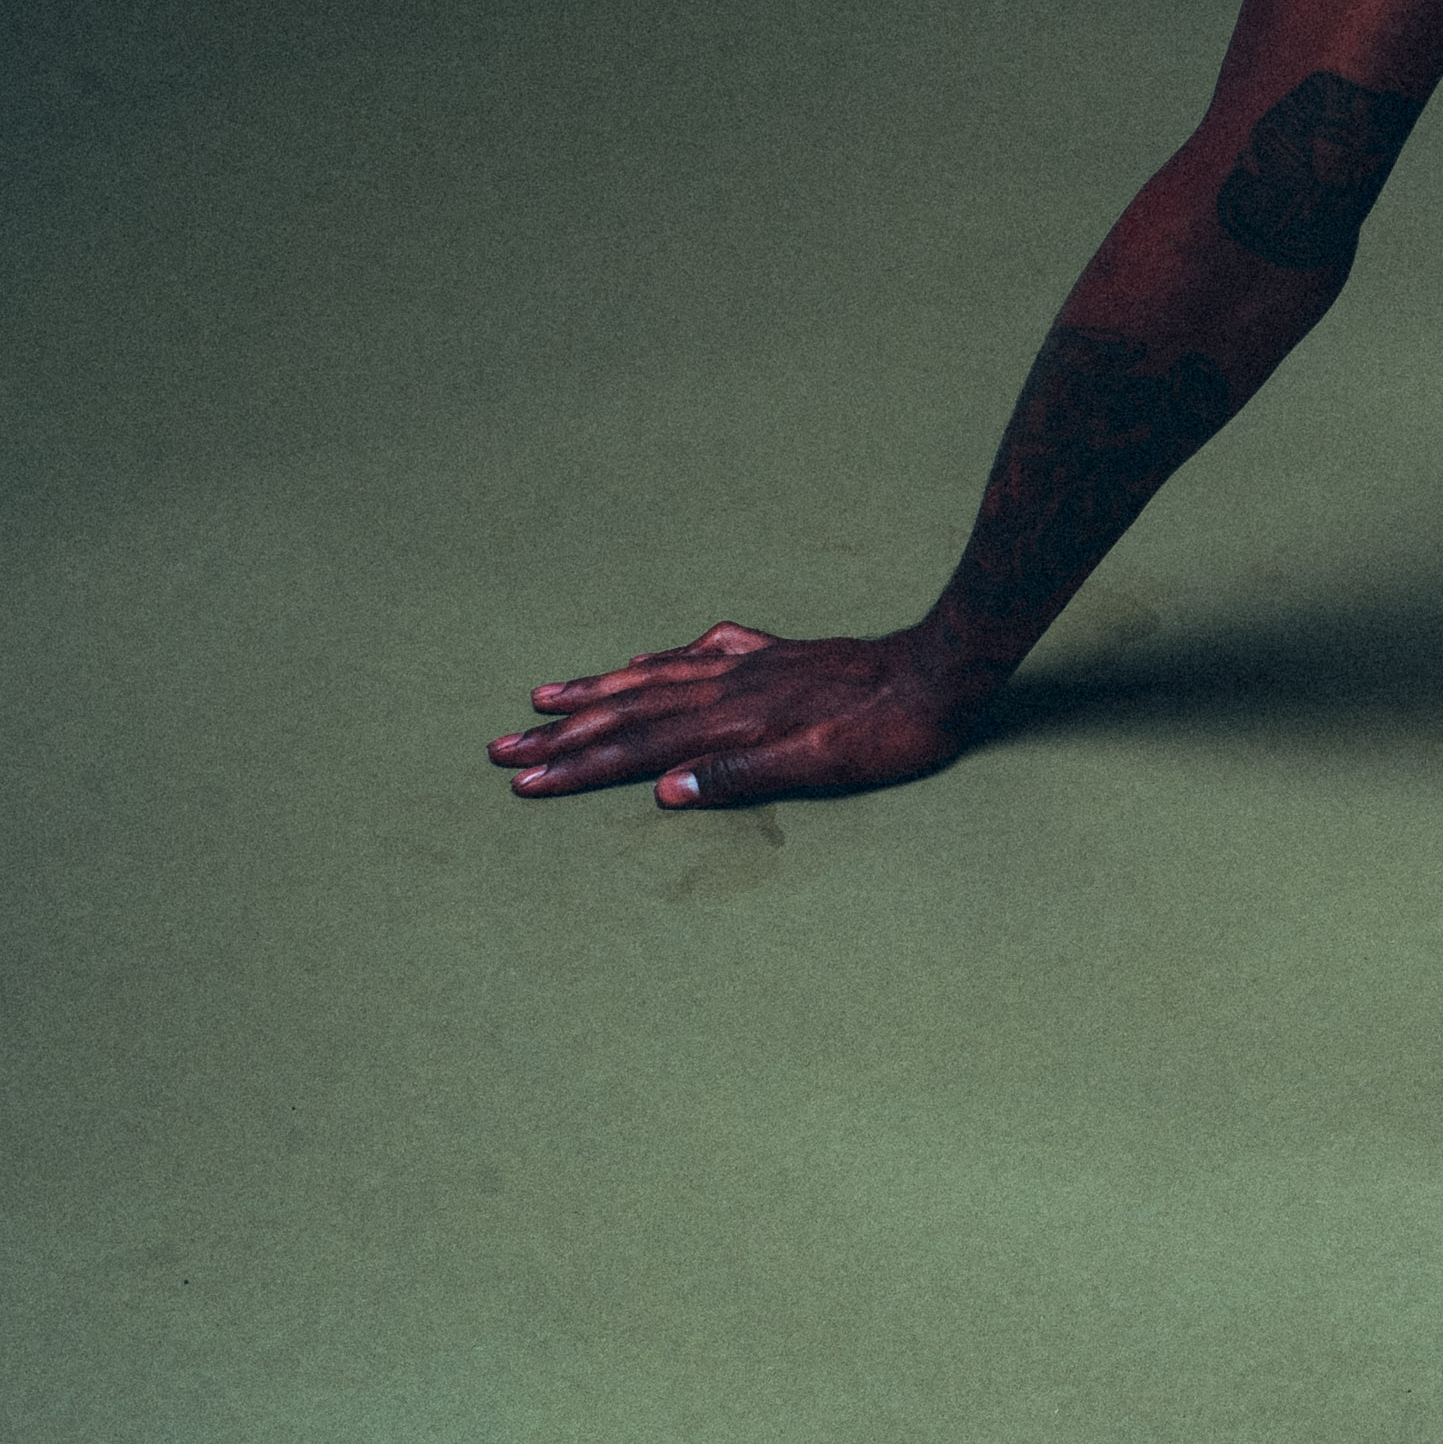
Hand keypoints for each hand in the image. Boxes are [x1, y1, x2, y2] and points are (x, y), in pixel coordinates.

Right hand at [490, 619, 990, 808]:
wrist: (941, 673)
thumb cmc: (889, 734)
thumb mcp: (822, 768)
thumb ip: (742, 776)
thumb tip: (665, 789)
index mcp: (732, 724)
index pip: (636, 750)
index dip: (576, 768)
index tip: (522, 781)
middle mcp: (729, 690)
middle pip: (628, 712)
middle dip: (562, 735)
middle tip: (499, 746)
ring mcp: (749, 667)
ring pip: (654, 678)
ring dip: (596, 691)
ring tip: (544, 698)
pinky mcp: (776, 655)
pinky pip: (702, 653)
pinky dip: (664, 659)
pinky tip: (651, 659)